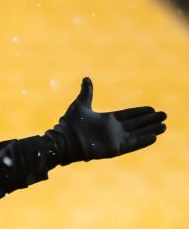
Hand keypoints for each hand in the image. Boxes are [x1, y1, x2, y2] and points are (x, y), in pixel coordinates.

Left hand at [46, 77, 166, 165]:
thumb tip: (86, 79)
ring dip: (150, 131)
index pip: (128, 115)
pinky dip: (142, 141)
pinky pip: (131, 145)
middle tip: (164, 116)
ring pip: (137, 135)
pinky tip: (154, 137)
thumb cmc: (69, 124)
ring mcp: (113, 140)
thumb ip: (86, 92)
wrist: (63, 140)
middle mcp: (112, 131)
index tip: (152, 108)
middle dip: (149, 121)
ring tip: (163, 126)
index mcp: (106, 120)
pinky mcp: (113, 149)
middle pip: (136, 125)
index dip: (140, 113)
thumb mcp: (80, 105)